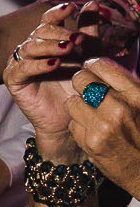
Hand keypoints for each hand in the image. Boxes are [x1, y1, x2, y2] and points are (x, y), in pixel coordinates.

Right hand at [3, 4, 88, 152]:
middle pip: (39, 31)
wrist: (70, 116)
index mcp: (47, 41)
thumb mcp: (88, 55)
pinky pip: (22, 68)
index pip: (47, 20)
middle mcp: (31, 49)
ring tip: (68, 49)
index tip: (71, 8)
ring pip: (30, 46)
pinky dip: (38, 64)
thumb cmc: (77, 86)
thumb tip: (92, 4)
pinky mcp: (14, 80)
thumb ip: (89, 31)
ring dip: (50, 45)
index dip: (57, 12)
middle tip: (77, 39)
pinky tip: (54, 64)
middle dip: (59, 32)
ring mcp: (20, 64)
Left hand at [66, 59, 139, 195]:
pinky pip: (72, 124)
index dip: (92, 65)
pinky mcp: (90, 141)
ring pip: (72, 102)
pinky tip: (91, 132)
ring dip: (77, 107)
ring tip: (91, 114)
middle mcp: (119, 107)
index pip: (102, 66)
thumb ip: (124, 86)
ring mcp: (103, 125)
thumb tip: (99, 66)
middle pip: (81, 80)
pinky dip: (78, 127)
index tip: (90, 69)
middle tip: (86, 91)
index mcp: (136, 94)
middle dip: (80, 84)